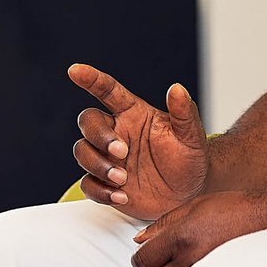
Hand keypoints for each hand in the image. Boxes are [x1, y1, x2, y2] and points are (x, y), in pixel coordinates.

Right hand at [69, 63, 206, 219]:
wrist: (191, 194)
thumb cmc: (189, 158)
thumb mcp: (192, 135)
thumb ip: (184, 112)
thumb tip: (177, 88)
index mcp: (133, 114)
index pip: (107, 90)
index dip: (91, 79)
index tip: (75, 71)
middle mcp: (116, 133)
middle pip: (88, 122)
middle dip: (98, 136)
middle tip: (122, 151)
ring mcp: (108, 159)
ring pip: (82, 151)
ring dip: (97, 165)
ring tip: (123, 178)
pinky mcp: (106, 183)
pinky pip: (87, 184)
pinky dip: (100, 190)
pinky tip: (121, 195)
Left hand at [130, 190, 266, 266]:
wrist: (264, 219)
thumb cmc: (232, 210)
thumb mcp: (191, 207)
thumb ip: (162, 224)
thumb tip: (140, 239)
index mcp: (180, 238)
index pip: (143, 260)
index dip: (141, 257)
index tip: (145, 255)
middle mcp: (190, 260)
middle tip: (166, 258)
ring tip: (187, 260)